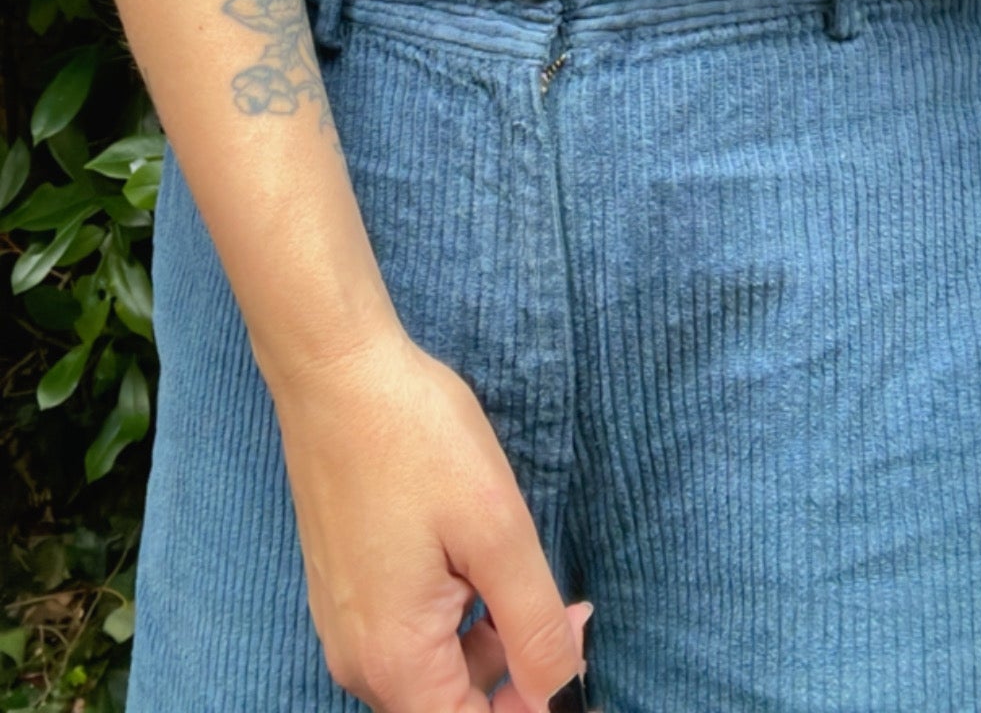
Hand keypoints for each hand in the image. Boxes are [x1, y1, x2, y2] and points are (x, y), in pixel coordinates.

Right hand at [269, 316, 592, 712]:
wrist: (335, 373)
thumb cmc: (414, 439)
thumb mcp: (497, 530)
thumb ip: (536, 626)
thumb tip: (562, 692)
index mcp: (395, 661)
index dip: (533, 705)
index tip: (572, 651)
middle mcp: (360, 661)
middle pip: (452, 708)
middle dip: (517, 677)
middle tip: (567, 610)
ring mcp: (345, 626)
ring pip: (434, 675)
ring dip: (490, 647)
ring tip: (521, 576)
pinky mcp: (344, 592)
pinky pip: (409, 638)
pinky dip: (456, 621)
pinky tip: (476, 564)